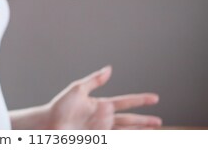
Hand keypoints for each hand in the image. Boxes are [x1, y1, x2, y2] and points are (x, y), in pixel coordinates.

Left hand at [43, 66, 161, 128]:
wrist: (49, 123)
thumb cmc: (60, 106)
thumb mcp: (78, 89)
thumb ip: (94, 80)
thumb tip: (110, 69)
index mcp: (101, 105)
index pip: (125, 102)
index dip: (140, 100)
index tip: (155, 98)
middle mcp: (104, 118)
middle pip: (129, 120)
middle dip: (144, 121)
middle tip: (158, 121)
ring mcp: (101, 130)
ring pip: (125, 131)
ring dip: (139, 131)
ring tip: (154, 130)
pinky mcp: (97, 139)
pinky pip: (115, 138)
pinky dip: (125, 137)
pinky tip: (134, 137)